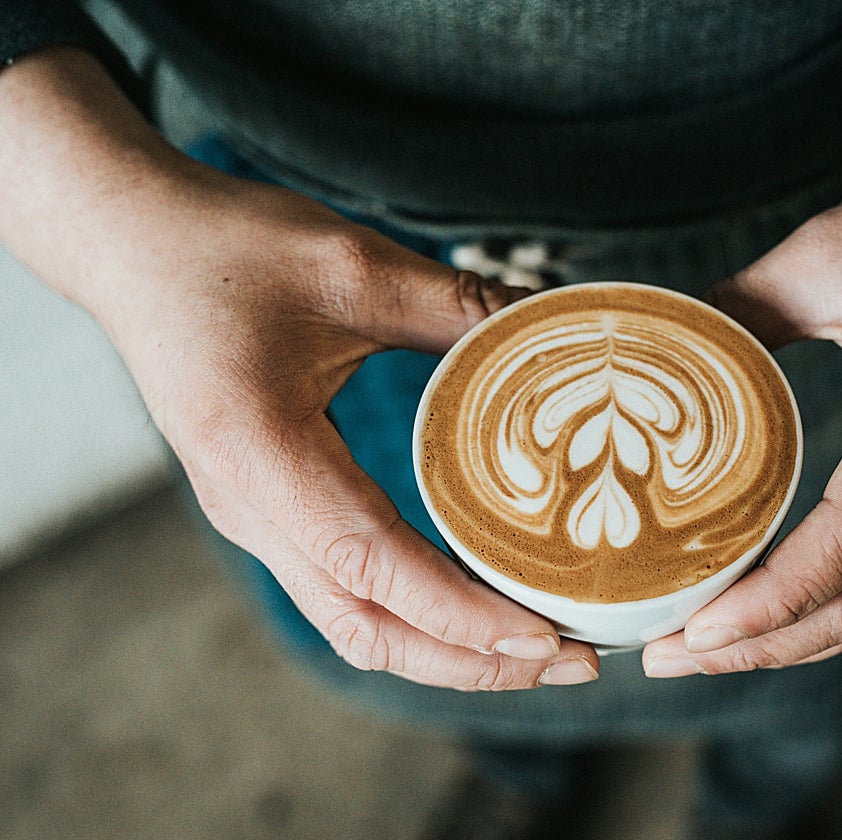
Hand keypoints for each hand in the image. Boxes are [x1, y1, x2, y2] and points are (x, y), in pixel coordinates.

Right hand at [0, 49, 599, 689]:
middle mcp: (249, 508)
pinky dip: (415, 615)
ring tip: (536, 649)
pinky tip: (474, 602)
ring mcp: (252, 516)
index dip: (463, 616)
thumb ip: (459, 306)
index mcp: (261, 455)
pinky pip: (343, 590)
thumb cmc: (226, 247)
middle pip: (367, 628)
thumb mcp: (353, 266)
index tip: (546, 638)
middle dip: (472, 661)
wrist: (128, 243)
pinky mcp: (264, 507)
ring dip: (445, 650)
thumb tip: (558, 325)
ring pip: (353, 622)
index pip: (374, 567)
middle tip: (571, 662)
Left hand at [643, 84, 841, 675]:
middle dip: (772, 643)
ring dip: (803, 635)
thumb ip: (736, 312)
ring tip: (712, 647)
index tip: (698, 627)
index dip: (777, 596)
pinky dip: (839, 602)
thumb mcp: (826, 252)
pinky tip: (779, 605)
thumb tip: (654, 356)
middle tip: (675, 656)